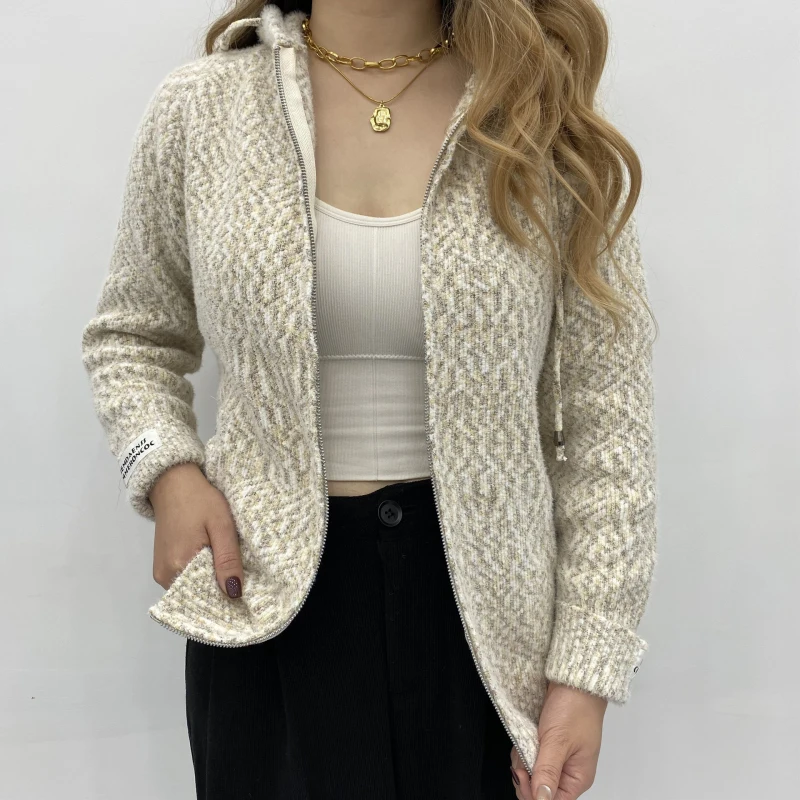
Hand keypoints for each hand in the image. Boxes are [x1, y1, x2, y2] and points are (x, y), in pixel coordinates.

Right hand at [149, 462, 243, 598]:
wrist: (174, 482)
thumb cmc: (200, 500)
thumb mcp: (221, 525)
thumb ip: (227, 560)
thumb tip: (234, 594)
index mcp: (178, 566)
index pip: (206, 598)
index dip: (226, 599)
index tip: (245, 595)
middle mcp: (165, 575)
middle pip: (198, 595)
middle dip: (219, 591)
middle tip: (241, 581)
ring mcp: (161, 572)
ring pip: (192, 588)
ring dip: (210, 581)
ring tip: (228, 570)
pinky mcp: (162, 565)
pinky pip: (185, 579)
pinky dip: (200, 574)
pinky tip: (214, 564)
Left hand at [510, 681, 606, 798]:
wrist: (573, 680)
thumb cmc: (574, 708)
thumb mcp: (558, 742)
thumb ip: (547, 773)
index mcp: (577, 778)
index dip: (534, 794)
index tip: (522, 774)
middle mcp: (568, 771)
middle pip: (539, 790)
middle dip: (525, 776)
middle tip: (521, 756)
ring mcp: (556, 758)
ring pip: (531, 774)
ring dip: (522, 760)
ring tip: (524, 742)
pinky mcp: (546, 746)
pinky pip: (530, 758)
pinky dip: (523, 750)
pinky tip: (523, 738)